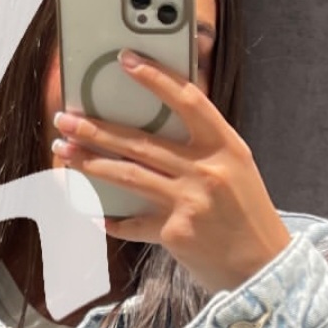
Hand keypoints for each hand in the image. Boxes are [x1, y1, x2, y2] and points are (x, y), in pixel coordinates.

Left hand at [52, 51, 291, 294]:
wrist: (263, 267)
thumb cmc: (247, 215)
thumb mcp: (236, 170)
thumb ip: (201, 148)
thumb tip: (152, 129)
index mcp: (226, 146)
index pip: (188, 100)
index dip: (156, 77)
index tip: (126, 60)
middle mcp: (207, 170)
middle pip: (141, 141)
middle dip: (96, 128)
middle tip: (65, 118)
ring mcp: (190, 201)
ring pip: (127, 174)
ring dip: (90, 162)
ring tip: (64, 151)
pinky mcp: (174, 232)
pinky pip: (132, 222)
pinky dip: (112, 219)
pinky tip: (94, 213)